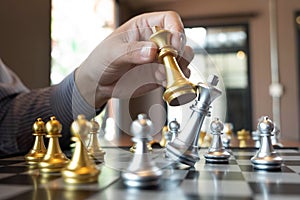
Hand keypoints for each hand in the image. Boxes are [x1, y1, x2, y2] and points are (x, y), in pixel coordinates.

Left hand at [75, 11, 193, 107]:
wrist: (99, 84)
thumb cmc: (101, 60)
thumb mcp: (112, 52)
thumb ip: (131, 51)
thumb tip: (151, 50)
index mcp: (144, 26)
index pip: (169, 19)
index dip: (175, 29)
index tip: (173, 44)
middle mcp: (156, 41)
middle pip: (180, 39)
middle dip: (179, 51)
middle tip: (168, 61)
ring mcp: (159, 58)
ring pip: (182, 58)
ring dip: (179, 67)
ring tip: (164, 74)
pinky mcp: (160, 74)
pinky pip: (176, 75)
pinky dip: (174, 79)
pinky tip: (163, 82)